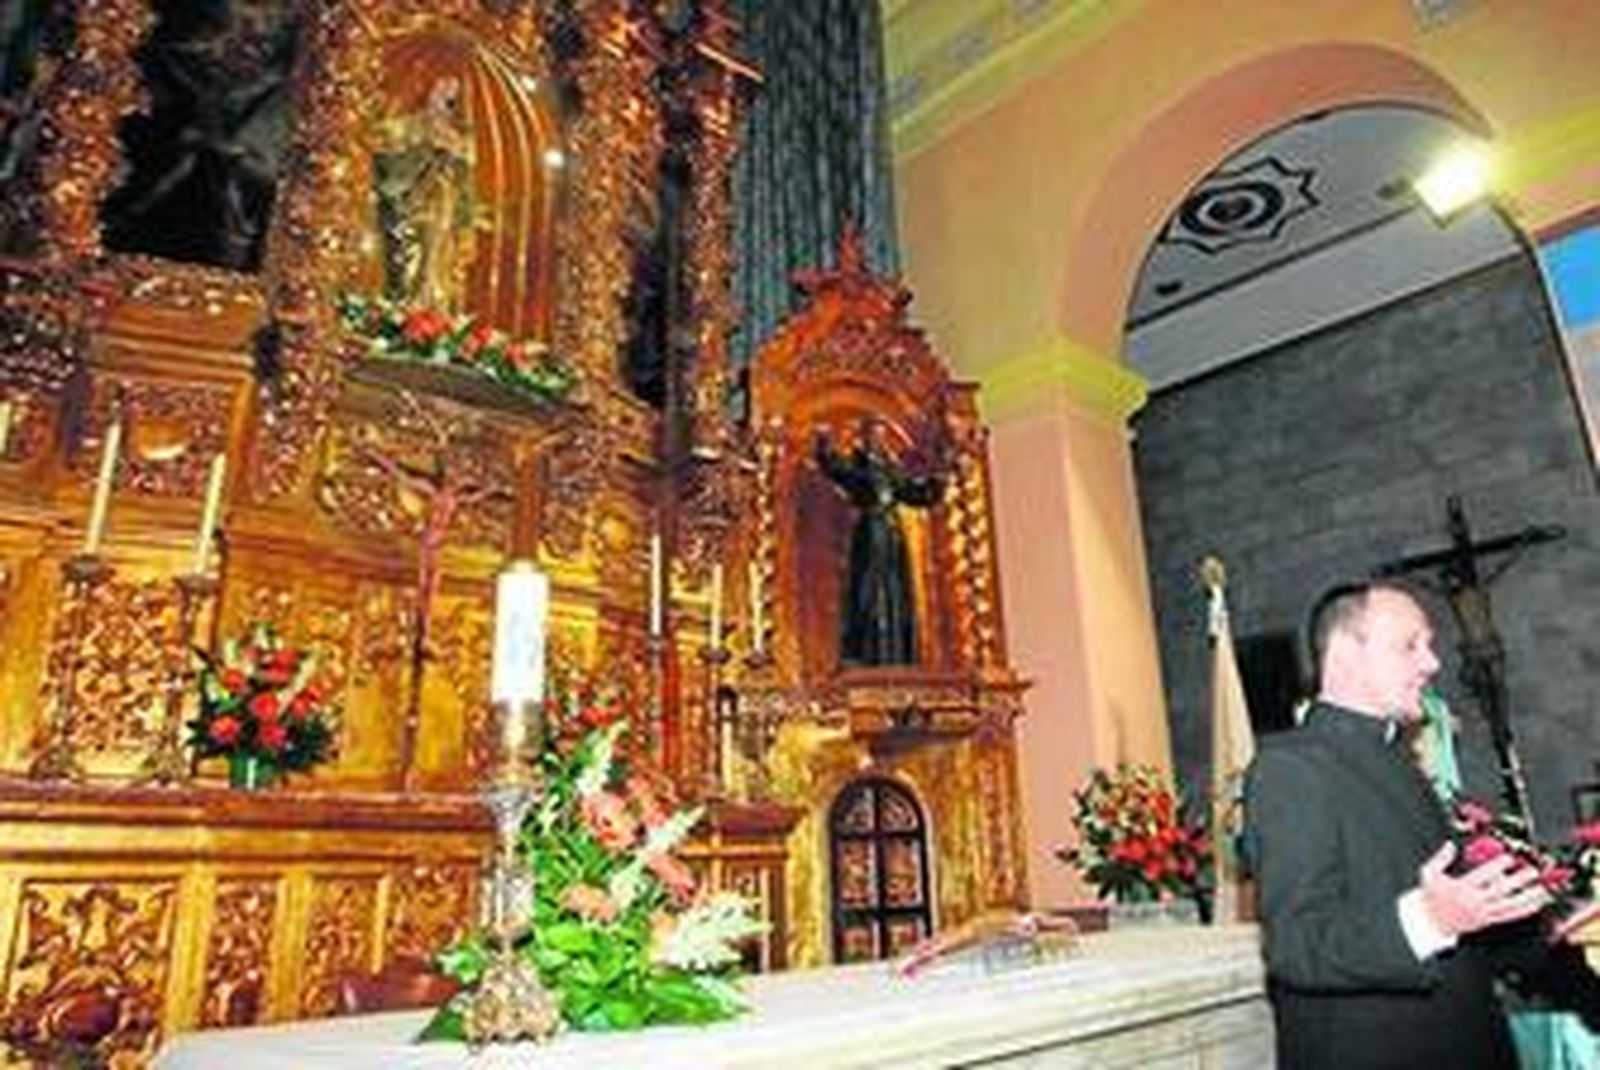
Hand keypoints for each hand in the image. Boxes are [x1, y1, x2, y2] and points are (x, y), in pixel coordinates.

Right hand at [1419, 842, 1549, 936]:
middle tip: (1532, 872)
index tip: (1508, 859)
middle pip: (1501, 891)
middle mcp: (1475, 902)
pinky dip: (1525, 910)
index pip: (1482, 876)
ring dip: (1528, 898)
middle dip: (1518, 881)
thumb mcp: (1428, 873)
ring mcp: (1483, 913)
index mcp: (1461, 888)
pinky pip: (1510, 915)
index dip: (1496, 867)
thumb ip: (1440, 858)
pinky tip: (1536, 904)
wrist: (1429, 922)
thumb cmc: (1430, 898)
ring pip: (1509, 906)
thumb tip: (1450, 845)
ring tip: (1543, 890)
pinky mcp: (1488, 921)